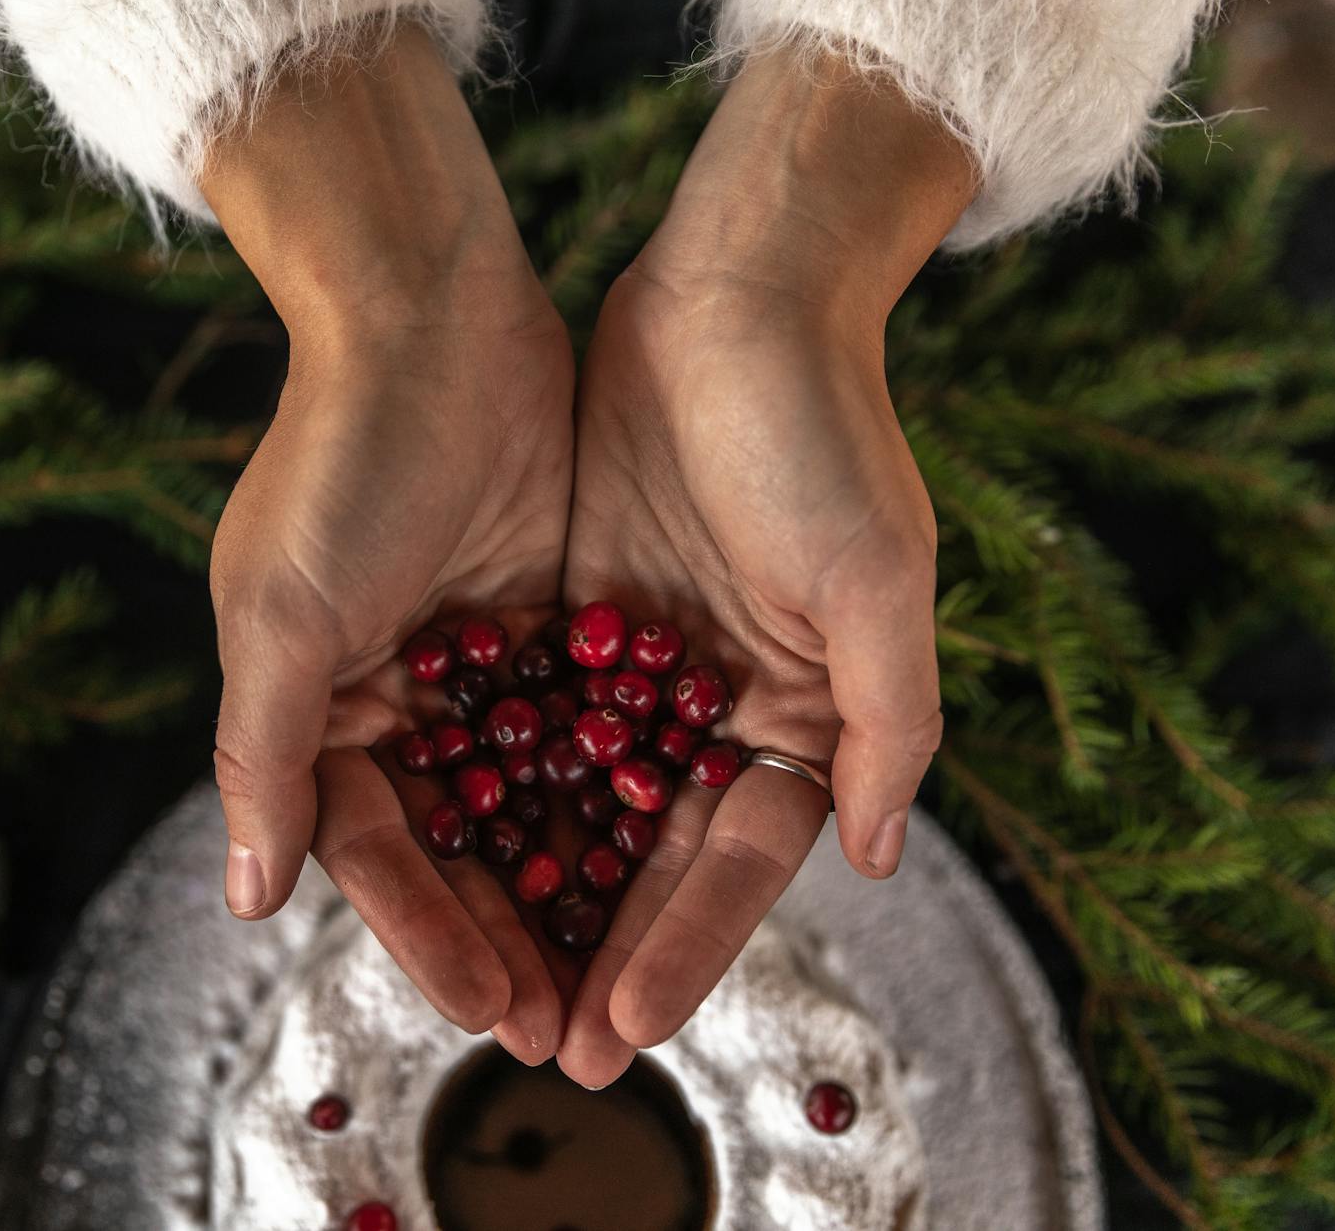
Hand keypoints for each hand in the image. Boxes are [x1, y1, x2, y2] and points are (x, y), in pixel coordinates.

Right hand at [203, 29, 573, 1058]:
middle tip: (575, 1033)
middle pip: (465, 848)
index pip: (379, 853)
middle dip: (516, 938)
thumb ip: (268, 758)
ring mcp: (484, 664)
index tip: (495, 1010)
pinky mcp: (555, 622)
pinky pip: (592, 732)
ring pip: (536, 804)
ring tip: (627, 976)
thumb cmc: (342, 462)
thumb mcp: (284, 616)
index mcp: (325, 708)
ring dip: (575, 890)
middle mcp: (403, 698)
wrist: (430, 310)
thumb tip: (249, 899)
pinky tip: (666, 860)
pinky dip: (620, 795)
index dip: (432, 936)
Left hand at [556, 53, 976, 1086]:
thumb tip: (881, 856)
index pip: (741, 858)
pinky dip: (499, 786)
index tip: (628, 1024)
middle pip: (654, 851)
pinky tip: (448, 855)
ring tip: (489, 979)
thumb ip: (886, 718)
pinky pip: (531, 719)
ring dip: (541, 888)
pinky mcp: (578, 610)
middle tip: (548, 1047)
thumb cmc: (820, 428)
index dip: (687, 945)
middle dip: (603, 945)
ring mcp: (645, 660)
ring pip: (584, 801)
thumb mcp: (875, 575)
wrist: (737, 288)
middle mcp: (723, 699)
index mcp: (803, 708)